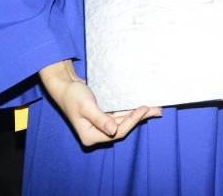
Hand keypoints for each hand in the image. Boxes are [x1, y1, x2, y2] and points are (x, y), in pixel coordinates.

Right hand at [39, 59, 160, 146]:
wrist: (65, 86)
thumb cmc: (73, 95)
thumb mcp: (86, 106)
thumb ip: (100, 118)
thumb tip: (114, 131)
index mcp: (90, 136)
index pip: (117, 132)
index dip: (132, 121)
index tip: (144, 108)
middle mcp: (96, 133)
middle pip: (123, 127)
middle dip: (140, 118)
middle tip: (157, 109)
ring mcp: (101, 125)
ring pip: (124, 121)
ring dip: (138, 114)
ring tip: (155, 108)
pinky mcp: (104, 116)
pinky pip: (120, 114)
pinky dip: (131, 110)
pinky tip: (142, 107)